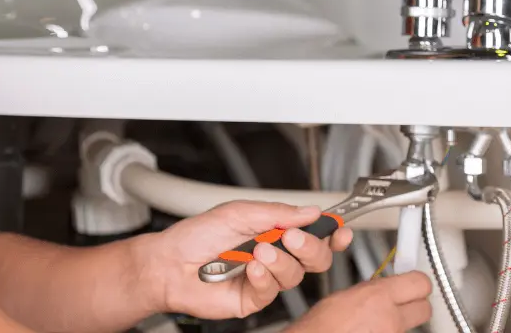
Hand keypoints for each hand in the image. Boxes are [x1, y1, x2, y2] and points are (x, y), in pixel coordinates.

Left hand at [140, 200, 353, 319]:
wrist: (169, 262)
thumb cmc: (197, 235)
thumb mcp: (239, 212)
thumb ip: (278, 213)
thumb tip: (311, 212)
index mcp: (274, 230)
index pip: (313, 233)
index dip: (331, 232)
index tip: (340, 229)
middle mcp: (274, 255)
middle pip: (315, 257)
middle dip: (310, 247)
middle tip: (292, 238)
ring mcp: (265, 278)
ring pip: (295, 275)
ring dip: (280, 261)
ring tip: (258, 251)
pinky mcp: (254, 299)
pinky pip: (272, 292)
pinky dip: (265, 278)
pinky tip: (251, 269)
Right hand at [287, 271, 432, 332]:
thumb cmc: (319, 327)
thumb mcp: (344, 296)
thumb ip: (372, 290)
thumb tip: (385, 287)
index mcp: (378, 297)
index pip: (420, 282)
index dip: (416, 280)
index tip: (412, 277)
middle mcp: (390, 319)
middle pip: (425, 307)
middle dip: (416, 302)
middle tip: (403, 300)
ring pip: (409, 325)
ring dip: (397, 321)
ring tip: (375, 321)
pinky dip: (388, 332)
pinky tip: (369, 330)